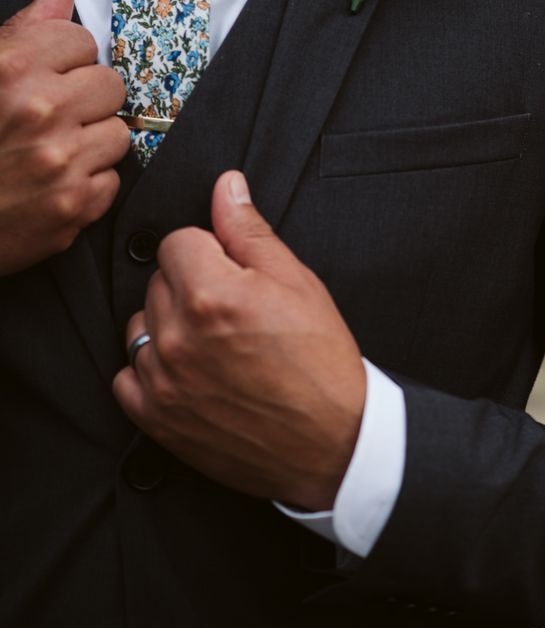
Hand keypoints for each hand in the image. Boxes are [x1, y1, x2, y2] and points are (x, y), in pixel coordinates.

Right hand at [0, 0, 129, 275]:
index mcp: (10, 68)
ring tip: (52, 152)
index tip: (45, 77)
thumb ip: (24, 30)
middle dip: (86, 99)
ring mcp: (60, 161)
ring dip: (91, 143)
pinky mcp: (74, 206)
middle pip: (110, 84)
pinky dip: (87, 185)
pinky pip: (111, 180)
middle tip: (53, 117)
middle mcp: (39, 110)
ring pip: (117, 133)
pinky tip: (53, 184)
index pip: (81, 40)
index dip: (64, 60)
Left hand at [113, 172, 365, 510]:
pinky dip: (151, 369)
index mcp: (213, 294)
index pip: (177, 241)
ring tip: (213, 341)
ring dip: (168, 325)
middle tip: (233, 309)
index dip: (210, 250)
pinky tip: (189, 371)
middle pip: (158, 280)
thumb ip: (249, 230)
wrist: (333, 441)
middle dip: (190, 284)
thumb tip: (226, 186)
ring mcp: (164, 380)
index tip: (233, 271)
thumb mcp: (296, 281)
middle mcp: (180, 336)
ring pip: (140, 323)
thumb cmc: (321, 361)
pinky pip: (127, 376)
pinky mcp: (157, 419)